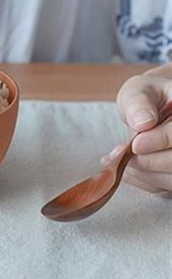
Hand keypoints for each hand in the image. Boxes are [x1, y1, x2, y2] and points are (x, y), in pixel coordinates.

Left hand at [103, 64, 171, 192]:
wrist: (150, 109)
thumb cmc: (146, 97)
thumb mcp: (139, 91)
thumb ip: (139, 103)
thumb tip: (143, 122)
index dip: (162, 140)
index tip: (136, 144)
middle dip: (148, 161)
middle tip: (118, 153)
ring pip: (171, 179)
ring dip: (141, 173)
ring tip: (113, 159)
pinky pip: (162, 187)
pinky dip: (140, 180)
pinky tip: (123, 168)